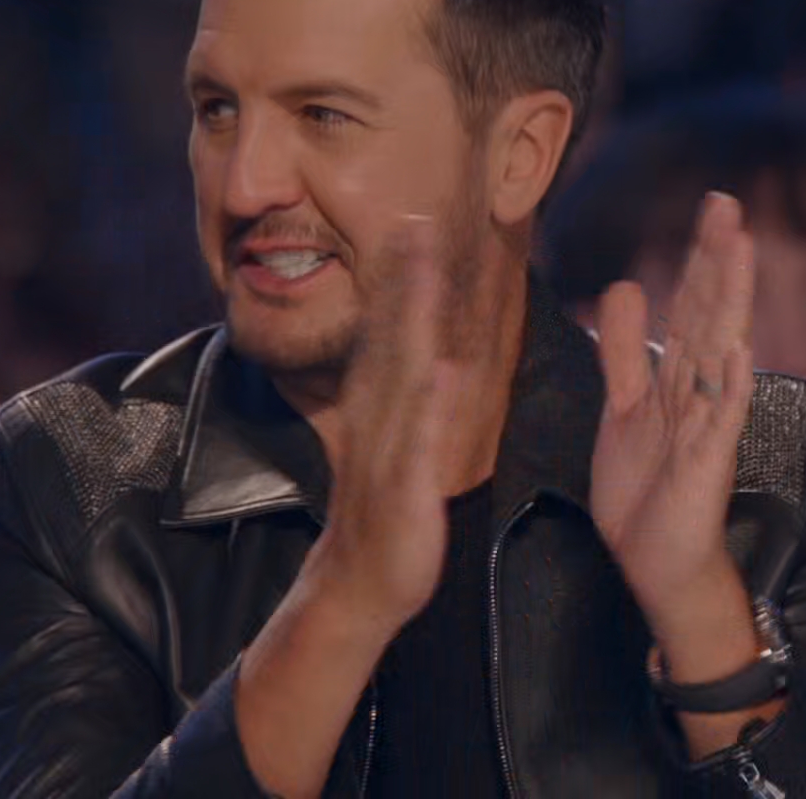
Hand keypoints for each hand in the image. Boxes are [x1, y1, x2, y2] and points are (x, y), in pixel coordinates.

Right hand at [301, 216, 471, 635]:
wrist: (360, 586)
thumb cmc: (386, 512)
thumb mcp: (392, 444)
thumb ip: (405, 399)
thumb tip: (428, 358)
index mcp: (381, 407)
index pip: (392, 332)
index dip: (403, 276)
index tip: (415, 219)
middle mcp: (380, 418)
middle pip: (393, 338)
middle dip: (405, 279)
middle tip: (415, 218)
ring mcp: (391, 450)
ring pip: (404, 377)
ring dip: (412, 324)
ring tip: (425, 272)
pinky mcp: (407, 490)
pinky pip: (421, 444)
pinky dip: (432, 409)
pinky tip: (446, 372)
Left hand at [590, 192, 753, 628]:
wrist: (656, 562)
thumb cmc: (646, 490)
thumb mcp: (623, 408)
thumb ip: (623, 350)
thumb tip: (624, 285)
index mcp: (677, 378)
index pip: (692, 304)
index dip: (700, 256)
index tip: (714, 205)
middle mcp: (699, 392)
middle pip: (710, 312)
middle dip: (717, 259)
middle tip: (728, 204)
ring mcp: (708, 423)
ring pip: (720, 349)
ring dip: (730, 300)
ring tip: (740, 250)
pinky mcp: (711, 461)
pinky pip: (724, 416)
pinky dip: (731, 381)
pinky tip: (736, 347)